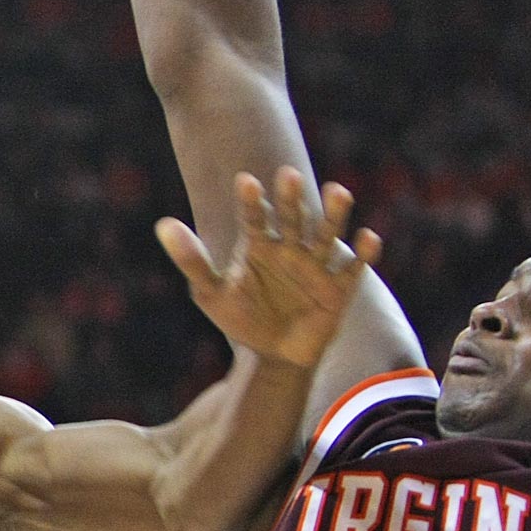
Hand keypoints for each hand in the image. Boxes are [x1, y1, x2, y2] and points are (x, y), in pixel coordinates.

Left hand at [158, 167, 382, 367]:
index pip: (254, 218)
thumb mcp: (212, 292)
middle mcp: (291, 249)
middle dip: (292, 198)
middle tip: (287, 174)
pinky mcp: (340, 288)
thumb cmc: (242, 317)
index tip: (245, 182)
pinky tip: (368, 238)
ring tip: (337, 191)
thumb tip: (162, 224)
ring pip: (328, 235)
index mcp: (260, 246)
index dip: (251, 202)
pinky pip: (354, 268)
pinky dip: (364, 254)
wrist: (274, 355)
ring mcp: (317, 266)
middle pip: (294, 218)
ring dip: (335, 214)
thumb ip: (192, 260)